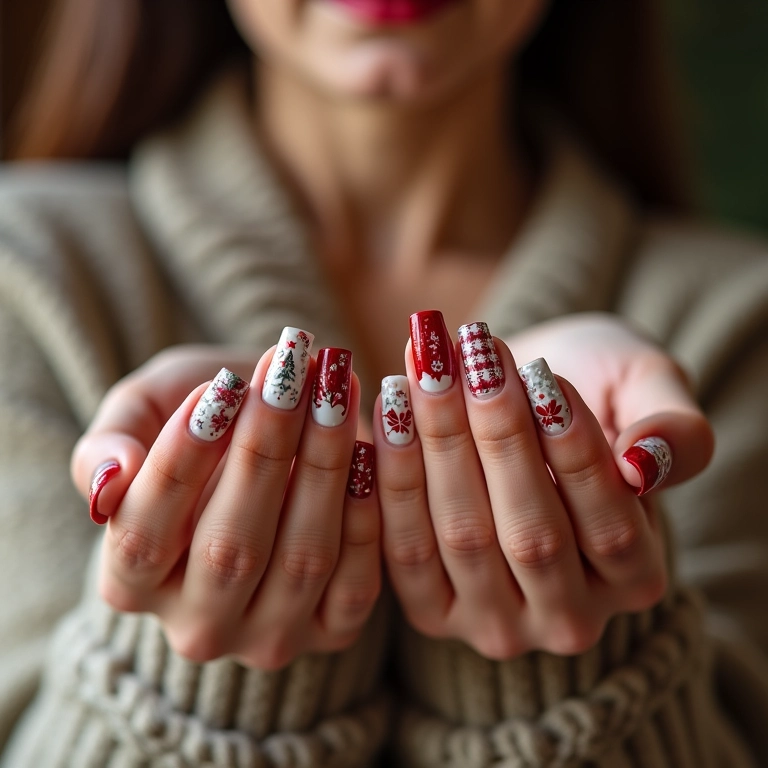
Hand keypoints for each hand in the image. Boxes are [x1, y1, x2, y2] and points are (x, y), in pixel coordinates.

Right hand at [72, 337, 380, 668]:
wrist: (269, 444)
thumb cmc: (202, 421)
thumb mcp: (141, 415)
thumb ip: (107, 444)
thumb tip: (108, 482)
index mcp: (131, 585)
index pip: (143, 535)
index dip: (180, 462)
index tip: (217, 387)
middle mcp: (198, 627)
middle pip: (228, 551)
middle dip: (263, 451)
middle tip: (288, 375)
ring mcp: (269, 636)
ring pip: (301, 561)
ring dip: (323, 465)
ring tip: (332, 390)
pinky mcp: (333, 629)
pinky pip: (357, 581)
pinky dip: (365, 511)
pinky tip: (369, 447)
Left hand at [374, 311, 712, 658]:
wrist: (527, 406)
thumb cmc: (596, 393)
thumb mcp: (651, 393)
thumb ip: (674, 429)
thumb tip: (644, 463)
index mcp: (635, 580)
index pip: (610, 526)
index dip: (574, 452)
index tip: (543, 374)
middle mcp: (568, 618)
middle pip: (530, 536)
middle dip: (498, 435)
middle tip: (474, 353)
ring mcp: (496, 623)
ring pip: (463, 537)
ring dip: (440, 443)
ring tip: (428, 365)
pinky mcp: (433, 609)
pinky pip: (404, 550)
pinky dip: (392, 476)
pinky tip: (388, 404)